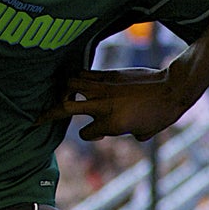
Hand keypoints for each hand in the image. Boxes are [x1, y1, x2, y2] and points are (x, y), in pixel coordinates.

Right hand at [54, 67, 190, 141]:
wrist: (172, 89)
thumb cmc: (161, 115)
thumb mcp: (142, 133)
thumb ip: (124, 132)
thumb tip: (114, 129)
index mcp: (111, 124)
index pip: (86, 133)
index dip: (91, 135)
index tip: (99, 133)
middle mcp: (103, 105)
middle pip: (64, 108)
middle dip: (48, 114)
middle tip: (36, 119)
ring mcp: (104, 87)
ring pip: (70, 85)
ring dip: (63, 90)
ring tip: (61, 94)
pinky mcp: (109, 74)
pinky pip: (85, 74)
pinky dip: (78, 78)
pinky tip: (78, 81)